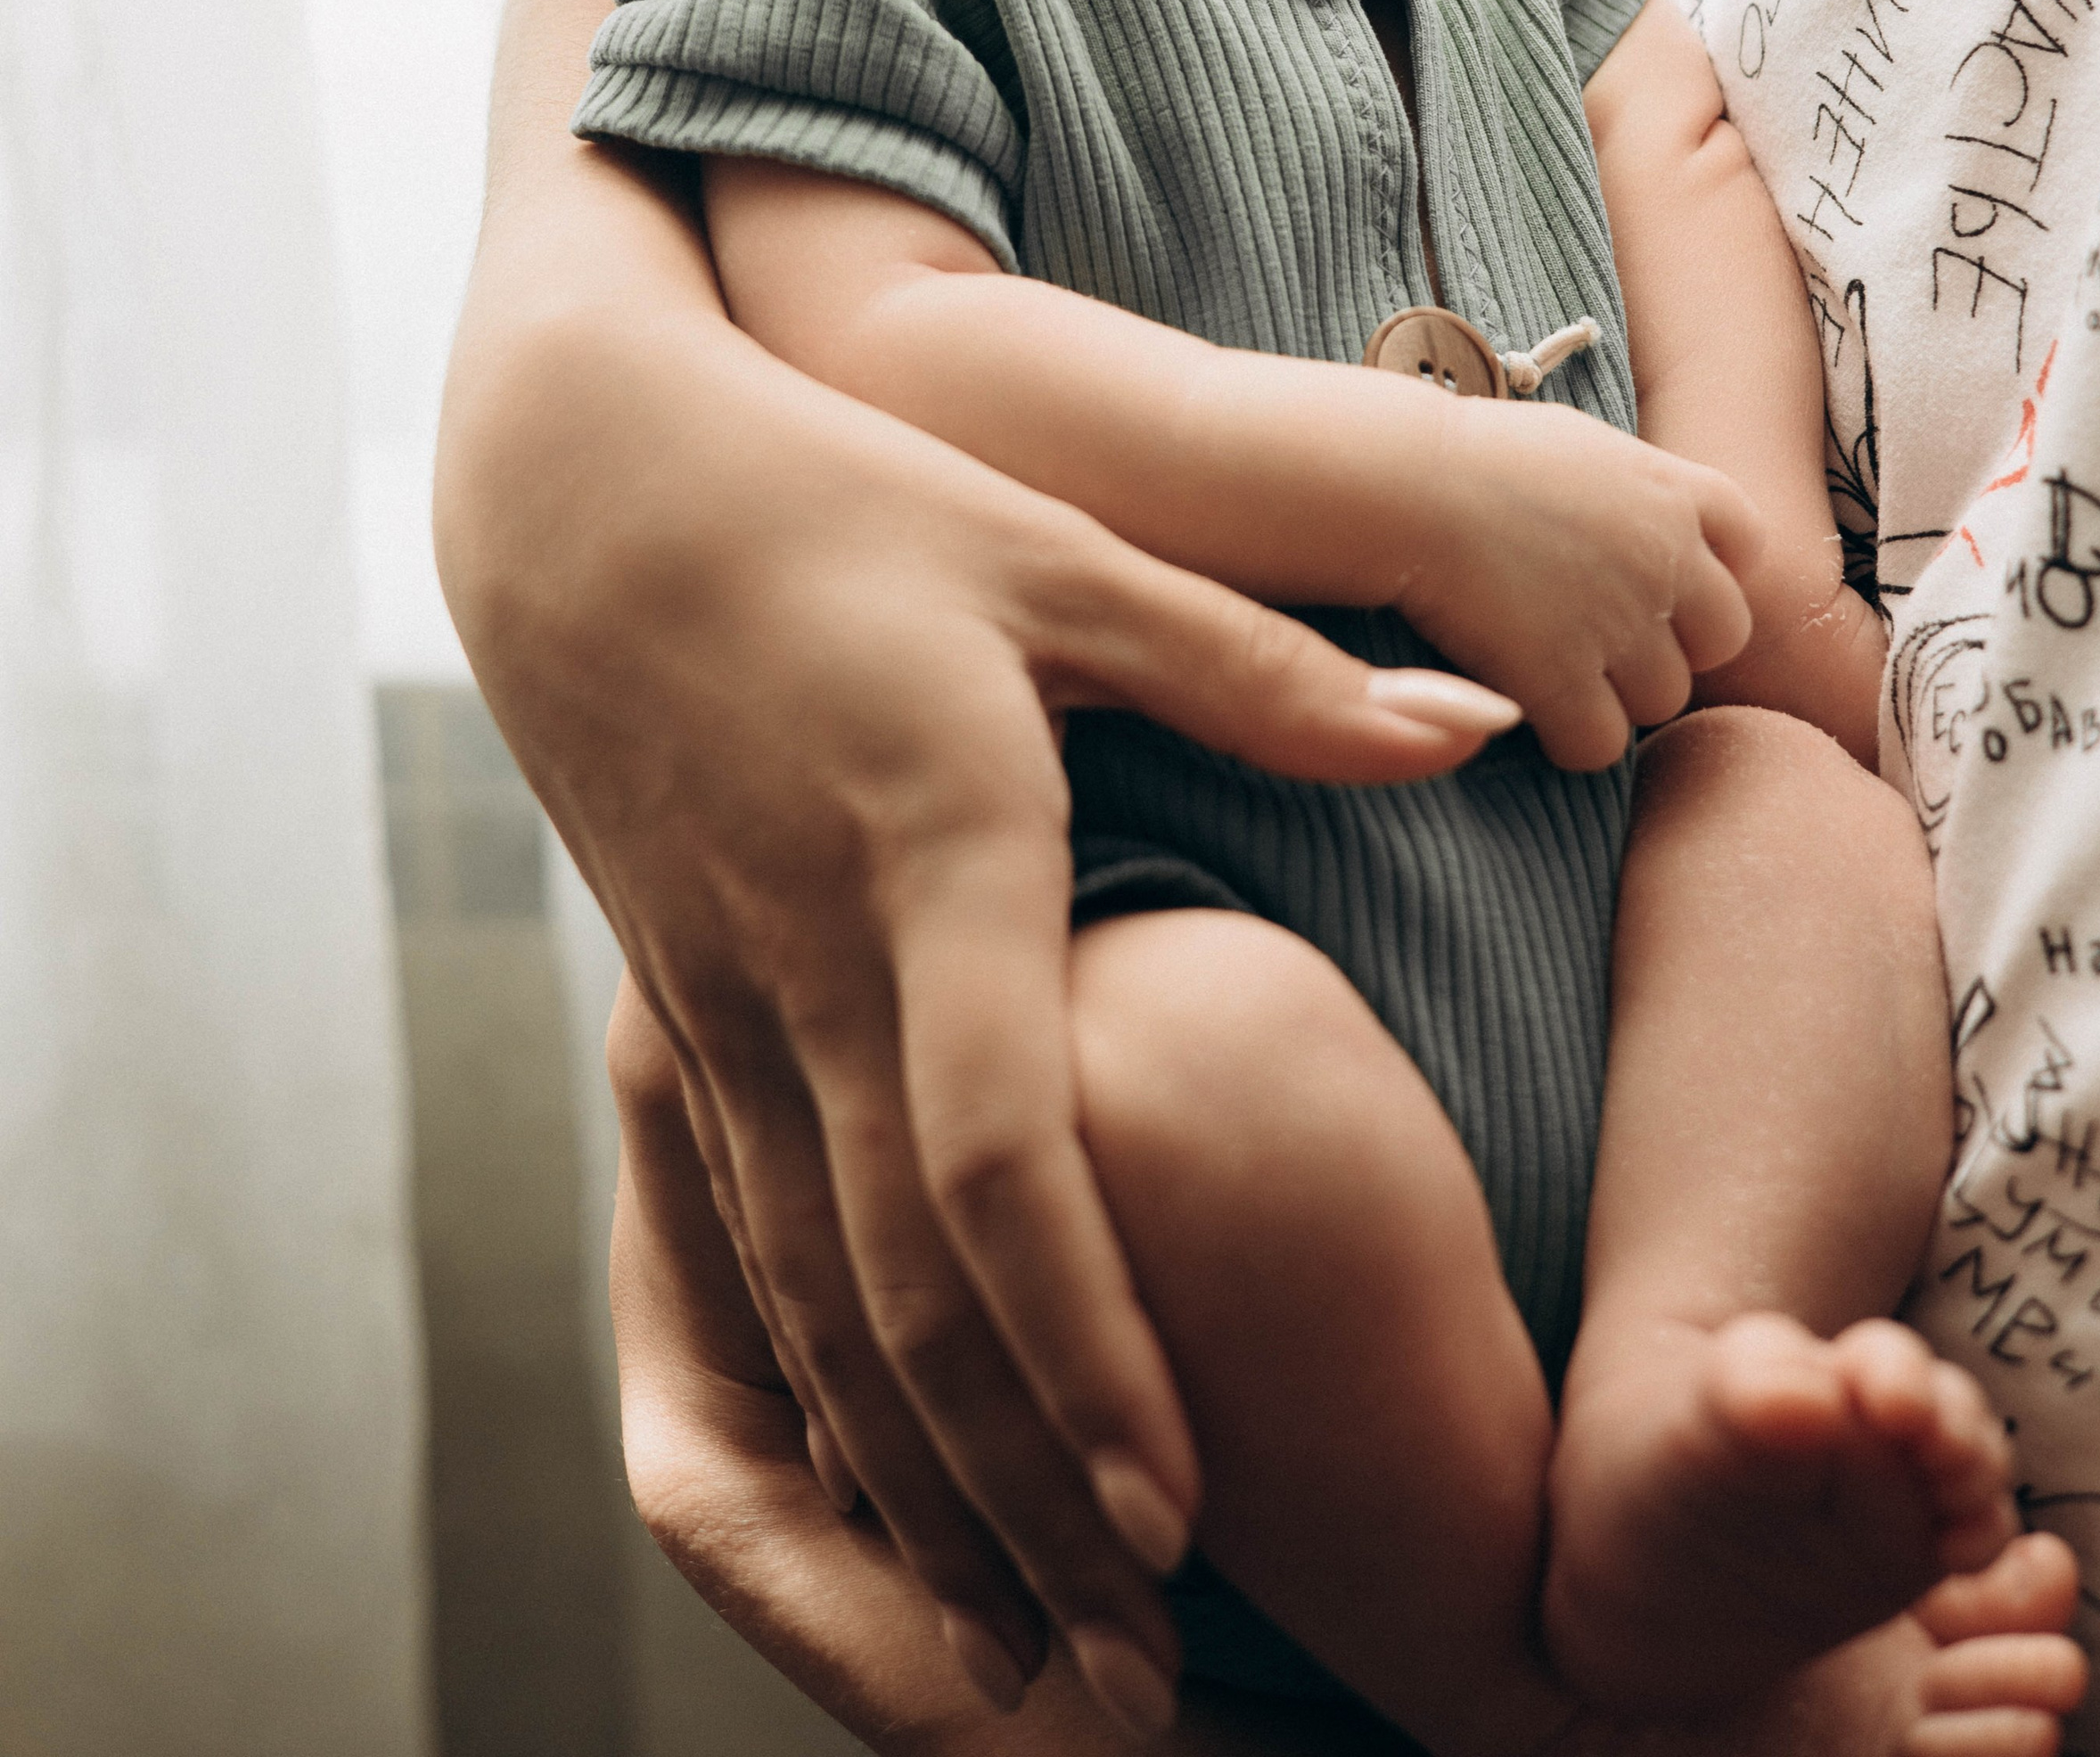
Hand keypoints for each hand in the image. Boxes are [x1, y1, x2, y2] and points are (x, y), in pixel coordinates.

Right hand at [439, 270, 1513, 1729]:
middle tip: (1126, 1676)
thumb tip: (1484, 726)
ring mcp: (726, 1005)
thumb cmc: (850, 506)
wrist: (586, 491)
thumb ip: (1265, 674)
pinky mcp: (683, 1011)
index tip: (1177, 1514)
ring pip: (815, 1304)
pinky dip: (826, 1389)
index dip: (1086, 1352)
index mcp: (931, 863)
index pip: (999, 1164)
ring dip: (915, 1486)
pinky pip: (757, 1244)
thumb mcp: (1063, 558)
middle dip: (1011, 1503)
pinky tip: (885, 1488)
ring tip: (1019, 1653)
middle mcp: (812, 972)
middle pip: (904, 1297)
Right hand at [1385, 393, 1760, 770]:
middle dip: (1675, 643)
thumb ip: (1629, 489)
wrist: (1404, 480)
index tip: (1663, 581)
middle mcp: (1665, 557)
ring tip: (1555, 665)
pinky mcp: (1566, 677)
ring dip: (1618, 694)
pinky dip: (1570, 736)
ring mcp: (1622, 622)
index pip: (1745, 541)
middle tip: (1607, 638)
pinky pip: (1601, 742)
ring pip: (1664, 698)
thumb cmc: (1471, 455)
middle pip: (1723, 635)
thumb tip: (1638, 520)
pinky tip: (1529, 704)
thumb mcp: (1578, 444)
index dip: (1710, 569)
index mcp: (1671, 489)